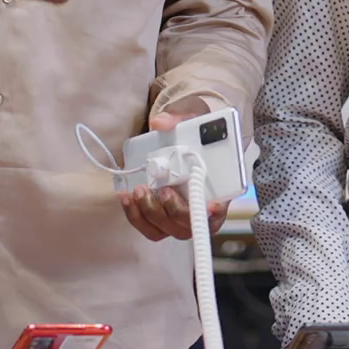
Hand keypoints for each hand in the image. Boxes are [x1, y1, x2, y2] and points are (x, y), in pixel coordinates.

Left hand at [119, 96, 230, 241]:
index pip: (221, 209)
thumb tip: (160, 123)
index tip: (211, 206)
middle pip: (190, 223)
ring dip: (151, 213)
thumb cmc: (194, 134)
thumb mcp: (191, 119)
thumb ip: (179, 118)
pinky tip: (127, 197)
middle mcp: (201, 209)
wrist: (183, 141)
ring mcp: (181, 218)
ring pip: (168, 229)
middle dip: (174, 209)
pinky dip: (136, 216)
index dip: (215, 213)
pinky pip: (150, 228)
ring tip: (139, 190)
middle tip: (162, 190)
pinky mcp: (162, 220)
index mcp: (219, 189)